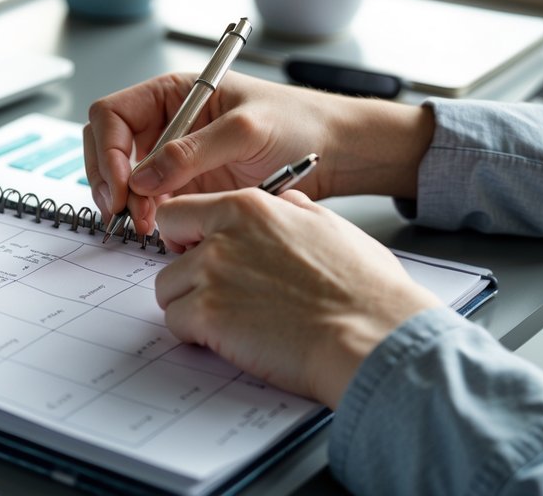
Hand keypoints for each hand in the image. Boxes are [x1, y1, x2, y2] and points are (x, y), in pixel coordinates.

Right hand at [83, 72, 433, 234]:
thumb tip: (143, 178)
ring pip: (124, 179)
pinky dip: (147, 217)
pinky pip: (151, 202)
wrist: (337, 152)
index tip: (121, 186)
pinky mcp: (187, 187)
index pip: (112, 115)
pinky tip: (160, 230)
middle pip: (108, 147)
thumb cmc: (299, 122)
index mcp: (171, 93)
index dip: (108, 150)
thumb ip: (192, 151)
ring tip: (145, 225)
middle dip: (108, 179)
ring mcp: (174, 157)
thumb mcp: (245, 130)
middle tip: (121, 211)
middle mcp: (166, 123)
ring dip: (125, 202)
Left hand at [154, 189, 440, 407]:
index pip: (179, 212)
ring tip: (232, 320)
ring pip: (168, 291)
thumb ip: (290, 209)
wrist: (374, 335)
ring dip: (191, 307)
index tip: (196, 252)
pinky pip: (176, 323)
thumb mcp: (329, 224)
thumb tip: (280, 203)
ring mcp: (211, 275)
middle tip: (216, 293)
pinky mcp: (208, 316)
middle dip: (186, 274)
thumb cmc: (363, 289)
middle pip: (168, 254)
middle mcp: (222, 236)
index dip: (186, 236)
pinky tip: (232, 338)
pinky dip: (196, 335)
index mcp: (248, 207)